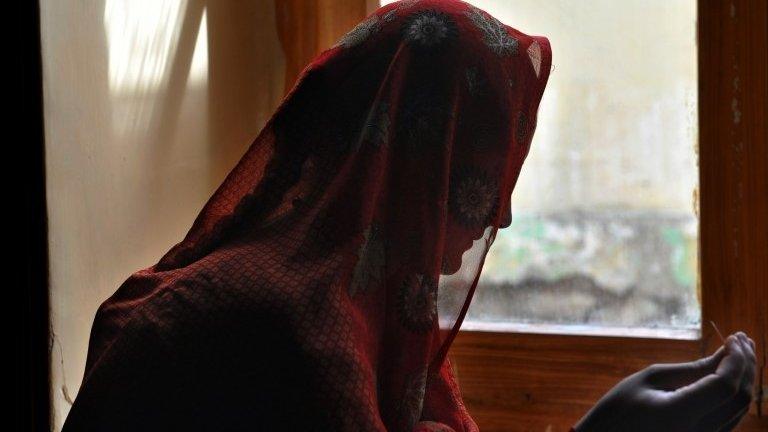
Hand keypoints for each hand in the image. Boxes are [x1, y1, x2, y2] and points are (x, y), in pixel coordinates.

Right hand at [573, 332, 756, 431]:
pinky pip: (729, 416)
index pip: (723, 385)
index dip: (735, 359)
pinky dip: (734, 392)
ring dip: (743, 377)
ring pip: (739, 408)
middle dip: (745, 365)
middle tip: (741, 339)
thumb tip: (724, 354)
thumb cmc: (619, 409)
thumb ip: (691, 370)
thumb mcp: (649, 380)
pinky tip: (730, 372)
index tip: (733, 336)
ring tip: (740, 350)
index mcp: (677, 415)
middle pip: (738, 398)